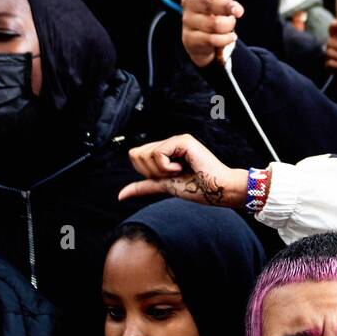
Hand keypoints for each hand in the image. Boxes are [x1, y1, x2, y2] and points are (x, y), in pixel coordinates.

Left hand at [120, 134, 246, 206]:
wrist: (216, 190)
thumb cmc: (197, 188)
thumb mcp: (163, 186)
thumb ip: (143, 187)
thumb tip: (120, 195)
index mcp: (165, 151)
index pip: (136, 156)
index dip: (147, 172)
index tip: (167, 177)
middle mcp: (169, 142)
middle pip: (136, 154)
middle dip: (152, 171)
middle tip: (173, 174)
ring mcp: (176, 140)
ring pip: (146, 154)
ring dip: (161, 170)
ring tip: (180, 171)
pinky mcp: (183, 140)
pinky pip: (158, 154)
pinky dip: (167, 167)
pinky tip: (183, 168)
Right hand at [182, 0, 250, 67]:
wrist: (207, 39)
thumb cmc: (217, 6)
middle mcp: (187, 4)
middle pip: (210, 5)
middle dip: (228, 9)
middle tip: (238, 11)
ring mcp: (187, 22)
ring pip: (215, 24)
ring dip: (229, 26)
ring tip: (229, 26)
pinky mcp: (190, 40)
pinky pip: (214, 40)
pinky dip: (226, 39)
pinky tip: (227, 37)